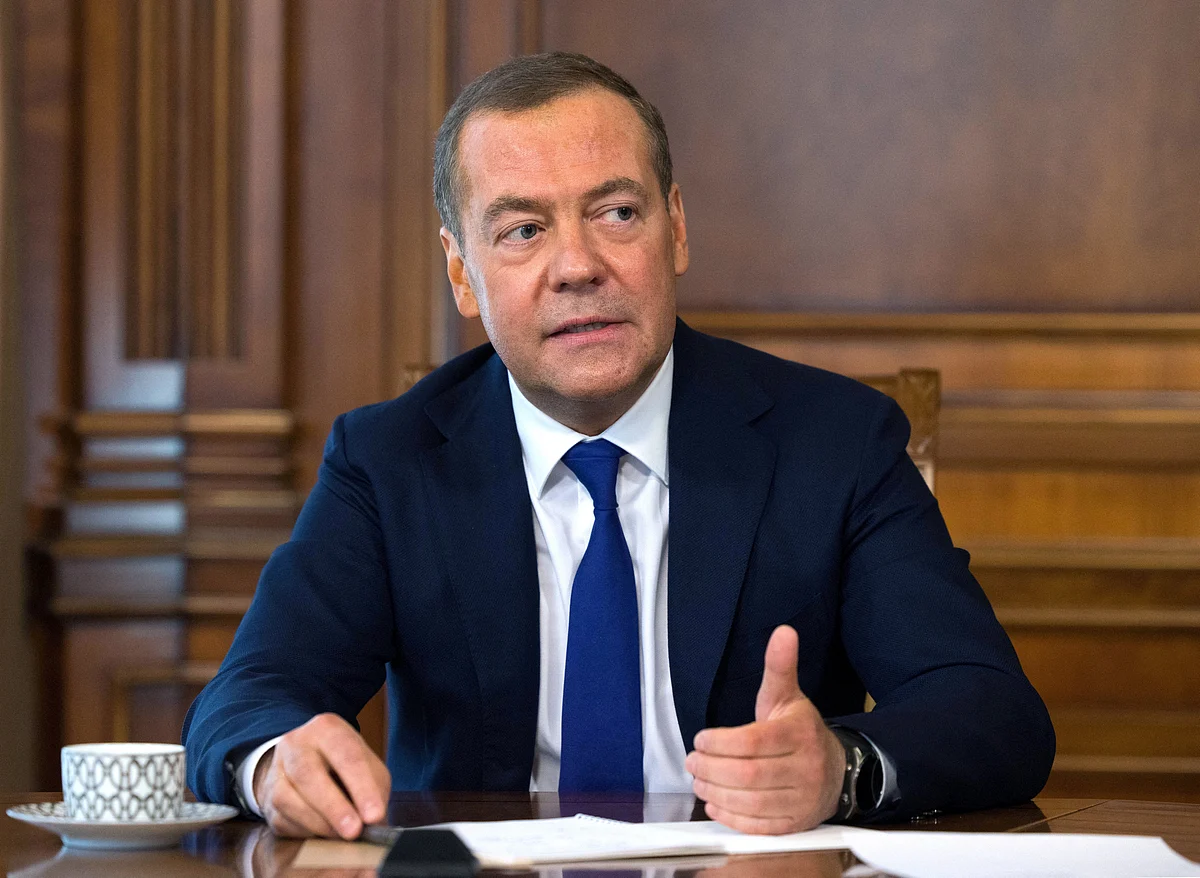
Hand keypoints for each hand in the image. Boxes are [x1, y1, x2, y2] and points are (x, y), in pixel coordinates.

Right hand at [253, 713, 390, 838]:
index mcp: (327, 729)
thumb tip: (373, 820)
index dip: (362, 787)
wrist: (304, 761)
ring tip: (342, 835)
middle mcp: (296, 743)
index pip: (347, 756)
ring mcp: (277, 769)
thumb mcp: (367, 766)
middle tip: (354, 831)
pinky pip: (282, 819)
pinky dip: (306, 831)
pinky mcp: (267, 797)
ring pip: (288, 799)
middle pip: (308, 774)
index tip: (373, 815)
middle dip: (333, 807)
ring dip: (319, 823)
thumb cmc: (343, 764)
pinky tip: (323, 832)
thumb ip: (373, 790)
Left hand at [686, 625, 844, 833]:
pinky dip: (731, 816)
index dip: (720, 743)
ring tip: (698, 780)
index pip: (753, 742)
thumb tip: (783, 631)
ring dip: (716, 792)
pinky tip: (714, 802)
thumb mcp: (788, 697)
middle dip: (712, 769)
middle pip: (749, 775)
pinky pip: (759, 826)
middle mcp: (805, 769)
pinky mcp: (796, 825)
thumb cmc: (800, 731)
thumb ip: (779, 667)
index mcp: (799, 734)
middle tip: (691, 761)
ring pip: (751, 802)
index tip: (700, 739)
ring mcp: (802, 800)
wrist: (838, 772)